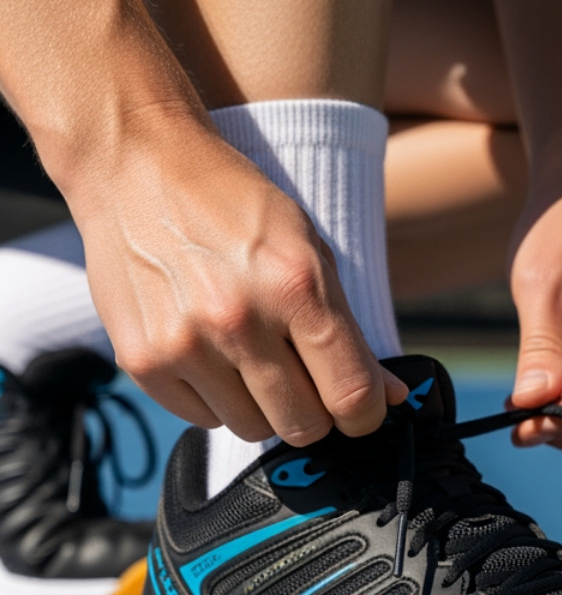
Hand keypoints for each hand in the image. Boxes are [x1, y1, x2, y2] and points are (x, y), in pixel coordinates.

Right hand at [73, 122, 406, 444]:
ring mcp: (184, 343)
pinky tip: (210, 352)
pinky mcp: (142, 360)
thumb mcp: (309, 250)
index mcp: (294, 285)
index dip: (367, 415)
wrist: (137, 165)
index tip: (363, 411)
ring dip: (262, 405)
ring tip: (250, 354)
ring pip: (252, 428)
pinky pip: (201, 419)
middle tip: (305, 379)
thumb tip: (391, 396)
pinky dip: (215, 399)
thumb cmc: (235, 206)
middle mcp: (237, 319)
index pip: (351, 394)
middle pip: (304, 425)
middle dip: (315, 411)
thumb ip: (350, 331)